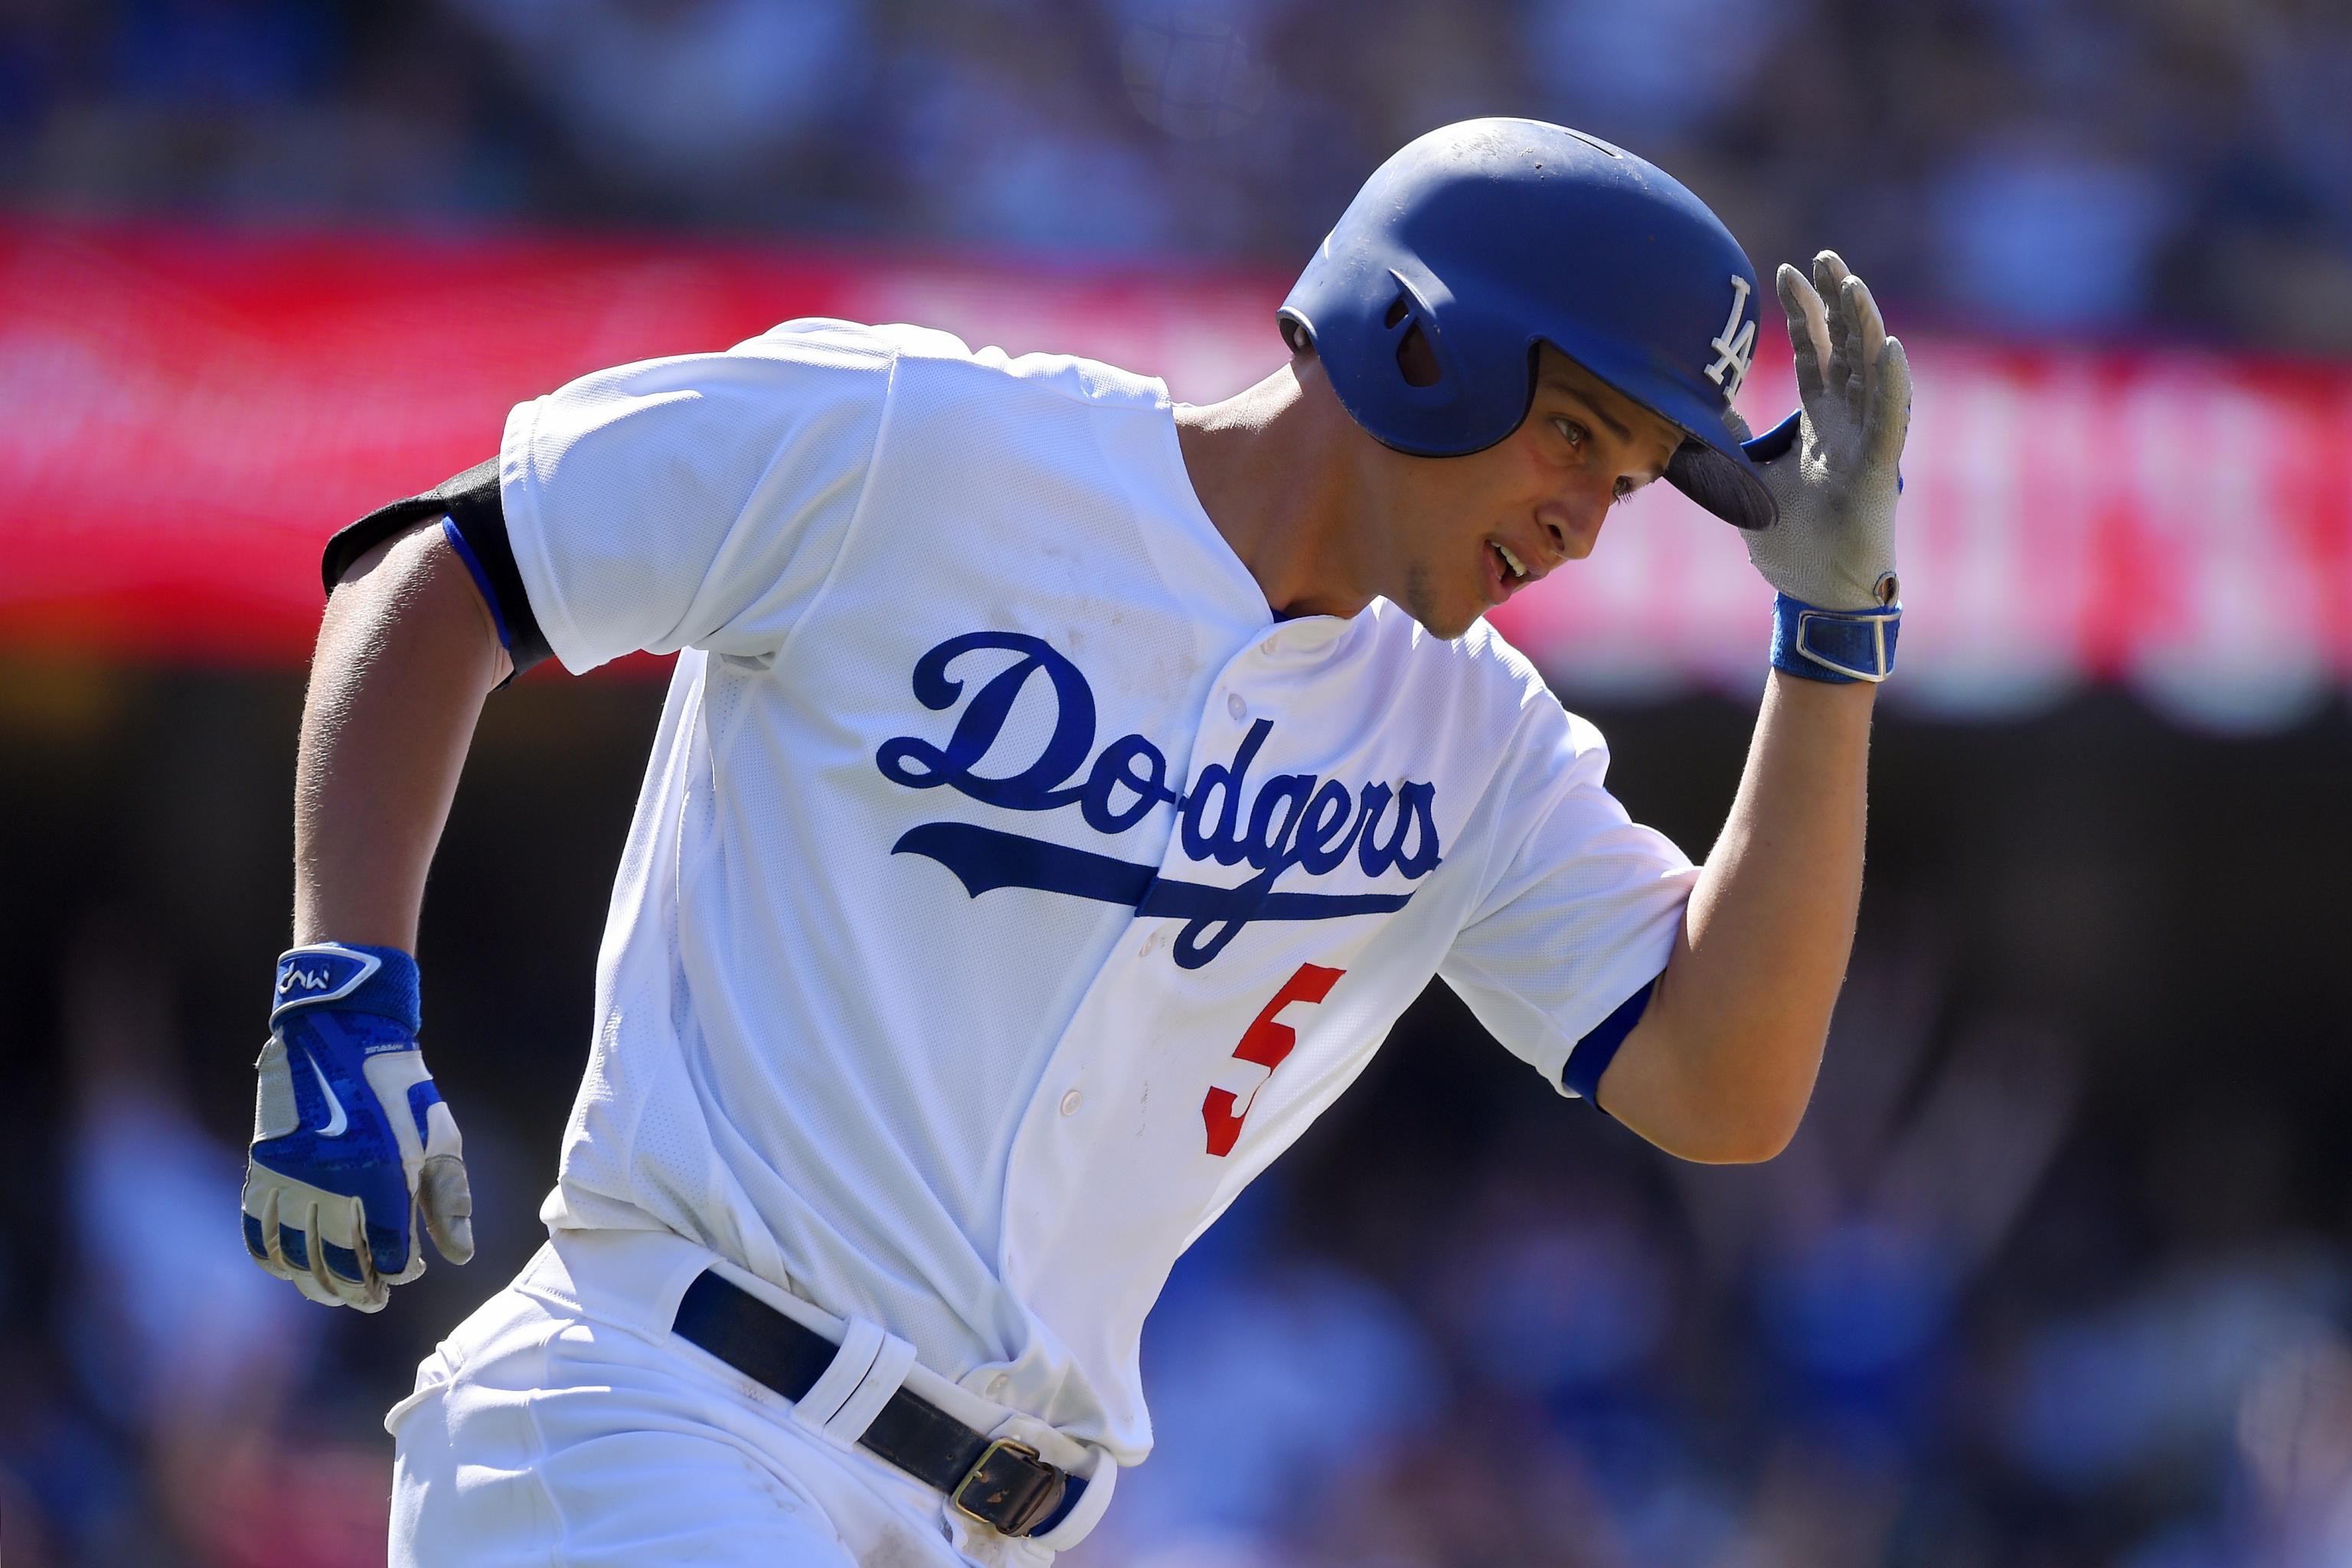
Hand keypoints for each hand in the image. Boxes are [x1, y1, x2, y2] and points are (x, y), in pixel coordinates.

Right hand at [240, 944, 472, 1309]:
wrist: (341, 1031)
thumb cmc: (402, 1088)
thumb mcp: (439, 1137)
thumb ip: (449, 1200)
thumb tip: (459, 1257)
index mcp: (383, 1175)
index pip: (389, 1253)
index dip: (400, 1272)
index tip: (408, 1271)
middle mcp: (333, 1182)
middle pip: (340, 1263)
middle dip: (359, 1290)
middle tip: (372, 1299)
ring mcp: (291, 1175)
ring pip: (297, 1255)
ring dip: (315, 1284)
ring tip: (333, 1294)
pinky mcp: (261, 1166)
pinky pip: (256, 1229)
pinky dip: (271, 1258)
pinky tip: (289, 1269)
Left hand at [1740, 250, 1911, 611]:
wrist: (1813, 595)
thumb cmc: (1791, 544)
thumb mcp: (1746, 481)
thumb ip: (1731, 443)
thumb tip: (1701, 410)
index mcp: (1820, 424)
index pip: (1816, 353)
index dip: (1806, 312)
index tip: (1788, 270)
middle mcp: (1848, 425)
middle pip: (1846, 349)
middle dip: (1836, 302)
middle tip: (1823, 257)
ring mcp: (1866, 444)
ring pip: (1870, 373)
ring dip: (1863, 327)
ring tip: (1851, 284)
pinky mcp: (1878, 473)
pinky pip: (1888, 422)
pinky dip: (1890, 385)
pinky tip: (1889, 349)